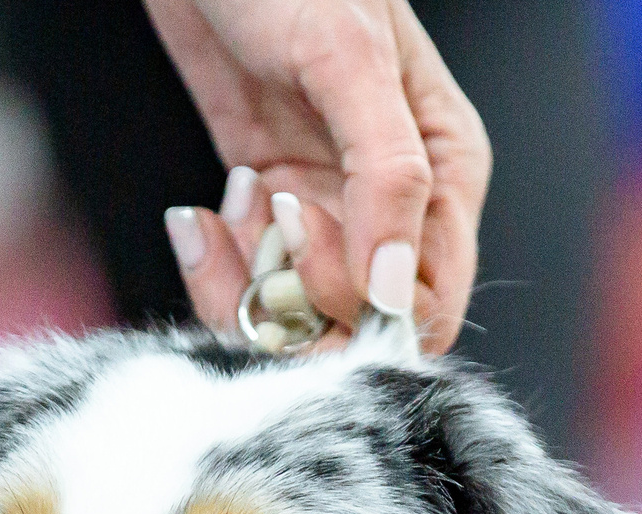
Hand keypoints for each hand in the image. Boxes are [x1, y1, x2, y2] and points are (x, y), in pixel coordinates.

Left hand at [148, 0, 487, 354]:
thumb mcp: (348, 60)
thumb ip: (387, 176)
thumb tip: (394, 293)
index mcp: (446, 174)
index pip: (428, 305)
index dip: (361, 306)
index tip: (300, 235)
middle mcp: (394, 206)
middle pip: (361, 325)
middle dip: (296, 301)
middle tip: (252, 223)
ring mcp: (329, 210)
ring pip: (300, 317)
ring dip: (245, 286)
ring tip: (215, 216)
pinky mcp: (268, 206)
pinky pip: (252, 284)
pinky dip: (216, 268)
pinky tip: (195, 216)